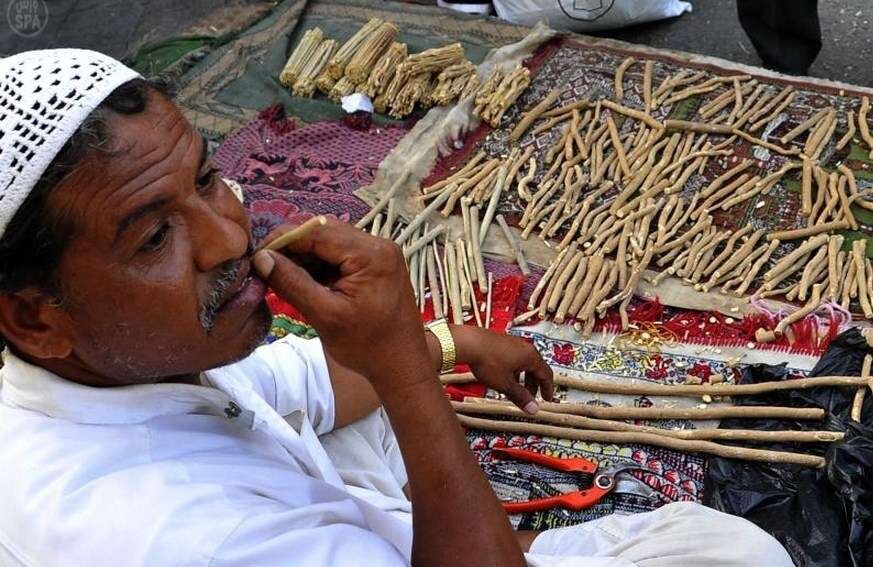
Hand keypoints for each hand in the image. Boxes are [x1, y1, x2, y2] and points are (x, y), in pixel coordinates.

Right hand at [253, 220, 431, 388]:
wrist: (402, 366)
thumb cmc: (367, 346)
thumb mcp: (325, 315)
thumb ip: (292, 283)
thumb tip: (261, 258)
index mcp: (371, 254)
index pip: (317, 231)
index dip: (283, 239)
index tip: (257, 254)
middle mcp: (378, 245)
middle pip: (323, 232)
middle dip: (292, 247)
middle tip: (265, 266)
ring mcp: (378, 253)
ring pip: (330, 242)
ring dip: (303, 256)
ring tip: (280, 276)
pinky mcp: (375, 264)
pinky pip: (340, 255)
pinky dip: (319, 265)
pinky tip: (301, 281)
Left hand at [447, 325, 553, 413]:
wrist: (468, 343)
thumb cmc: (487, 361)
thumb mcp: (505, 384)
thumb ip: (520, 397)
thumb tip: (533, 409)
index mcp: (530, 356)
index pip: (546, 374)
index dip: (547, 389)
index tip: (547, 399)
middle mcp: (524, 347)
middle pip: (536, 368)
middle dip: (534, 384)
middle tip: (529, 397)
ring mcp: (512, 342)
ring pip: (523, 362)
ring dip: (522, 377)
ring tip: (514, 389)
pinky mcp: (501, 342)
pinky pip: (513, 357)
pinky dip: (513, 369)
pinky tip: (503, 377)